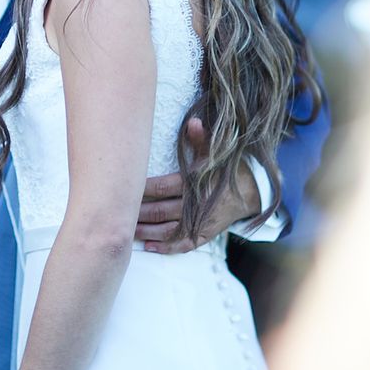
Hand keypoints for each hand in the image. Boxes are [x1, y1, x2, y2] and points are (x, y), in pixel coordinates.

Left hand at [135, 118, 261, 253]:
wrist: (252, 193)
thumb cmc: (227, 170)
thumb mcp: (214, 152)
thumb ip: (200, 139)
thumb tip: (193, 121)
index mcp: (195, 183)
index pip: (162, 187)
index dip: (142, 190)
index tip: (124, 189)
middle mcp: (195, 205)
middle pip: (160, 211)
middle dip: (139, 213)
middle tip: (117, 213)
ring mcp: (200, 222)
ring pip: (167, 230)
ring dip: (146, 231)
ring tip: (127, 231)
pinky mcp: (205, 234)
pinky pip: (183, 244)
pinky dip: (166, 247)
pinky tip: (149, 246)